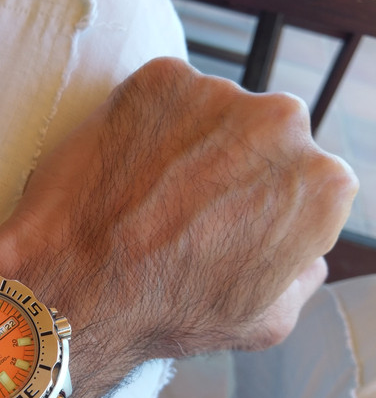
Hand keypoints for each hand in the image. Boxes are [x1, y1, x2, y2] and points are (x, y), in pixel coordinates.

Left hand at [0, 58, 356, 397]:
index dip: (270, 205)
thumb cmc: (168, 310)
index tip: (236, 221)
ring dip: (196, 139)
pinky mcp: (162, 77)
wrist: (76, 285)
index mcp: (321, 183)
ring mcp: (219, 93)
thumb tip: (307, 256)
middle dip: (240, 162)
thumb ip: (302, 277)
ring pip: (216, 111)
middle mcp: (282, 123)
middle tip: (192, 202)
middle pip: (268, 135)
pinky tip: (130, 167)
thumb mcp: (266, 320)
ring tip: (153, 187)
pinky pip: (166, 96)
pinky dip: (151, 122)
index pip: (310, 181)